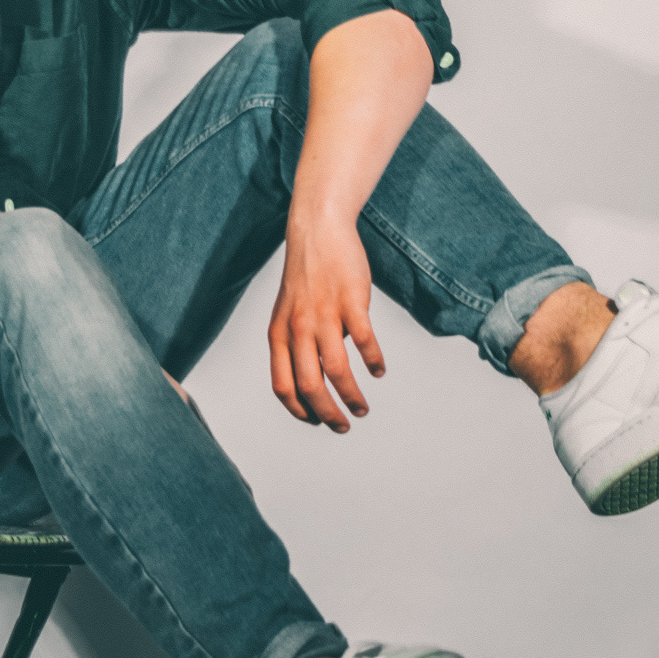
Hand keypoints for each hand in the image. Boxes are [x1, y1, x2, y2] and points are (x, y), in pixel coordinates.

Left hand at [268, 205, 385, 431]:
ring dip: (352, 397)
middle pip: (310, 386)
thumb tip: (321, 378)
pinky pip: (364, 341)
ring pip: (337, 370)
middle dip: (328, 415)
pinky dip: (373, 362)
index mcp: (279, 334)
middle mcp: (298, 328)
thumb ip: (298, 345)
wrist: (317, 231)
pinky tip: (379, 370)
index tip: (316, 422)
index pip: (283, 386)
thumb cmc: (305, 276)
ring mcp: (324, 314)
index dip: (299, 410)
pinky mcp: (351, 301)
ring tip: (363, 408)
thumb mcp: (288, 313)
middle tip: (343, 427)